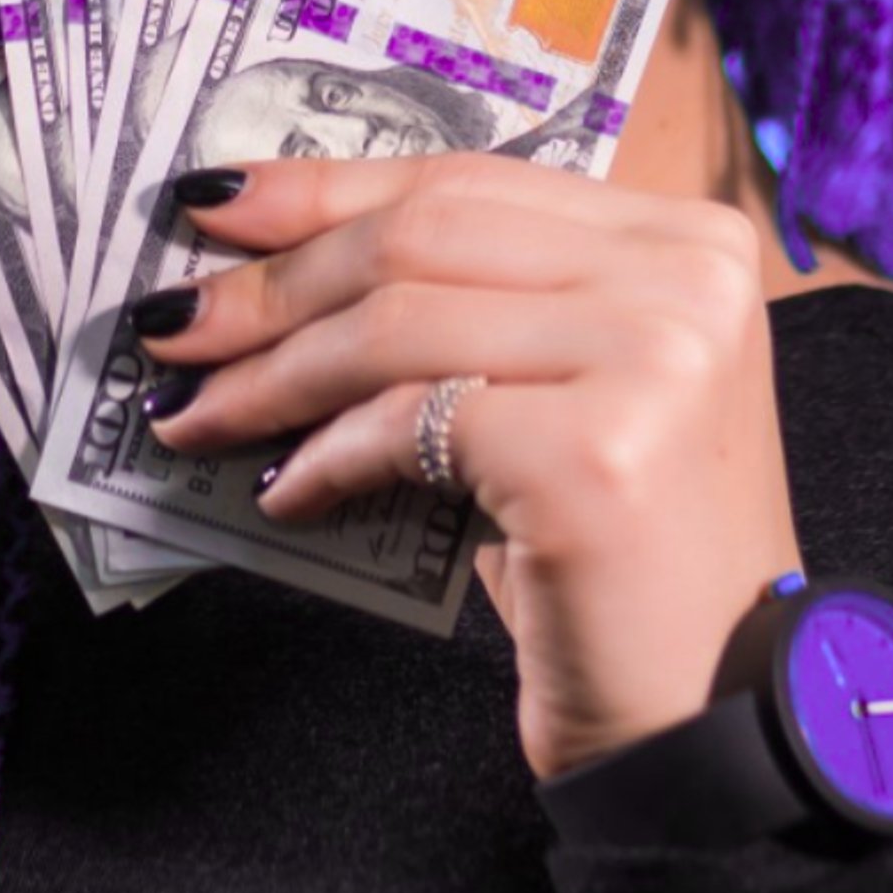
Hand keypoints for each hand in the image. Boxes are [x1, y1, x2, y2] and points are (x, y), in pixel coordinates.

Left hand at [135, 152, 803, 779]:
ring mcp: (651, 359)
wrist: (717, 712)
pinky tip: (286, 490)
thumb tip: (278, 262)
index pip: (467, 181)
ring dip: (273, 371)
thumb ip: (473, 307)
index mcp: (682, 236)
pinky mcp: (596, 453)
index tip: (218, 206)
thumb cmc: (619, 550)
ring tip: (193, 412)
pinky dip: (327, 456)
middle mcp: (684, 276)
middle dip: (278, 280)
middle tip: (175, 322)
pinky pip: (411, 426)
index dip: (329, 187)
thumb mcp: (562, 389)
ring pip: (402, 325)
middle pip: (425, 237)